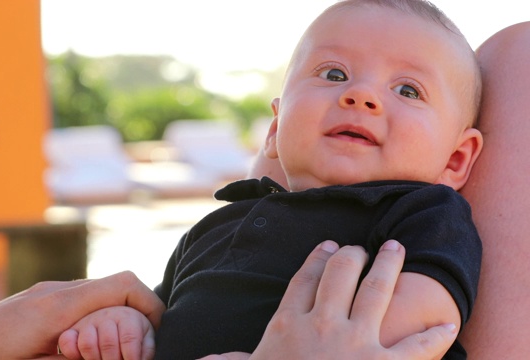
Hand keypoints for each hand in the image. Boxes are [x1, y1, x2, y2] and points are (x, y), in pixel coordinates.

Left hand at [0, 271, 164, 359]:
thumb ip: (76, 354)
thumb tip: (109, 349)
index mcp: (63, 305)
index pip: (125, 284)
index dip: (152, 302)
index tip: (162, 327)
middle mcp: (58, 291)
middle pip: (116, 288)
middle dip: (136, 312)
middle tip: (142, 343)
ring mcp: (46, 294)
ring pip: (98, 295)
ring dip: (115, 315)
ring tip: (115, 346)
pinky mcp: (39, 303)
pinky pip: (79, 302)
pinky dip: (94, 317)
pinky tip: (87, 343)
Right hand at [248, 240, 457, 359]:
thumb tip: (201, 359)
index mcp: (288, 326)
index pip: (304, 282)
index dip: (316, 260)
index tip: (327, 246)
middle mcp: (322, 325)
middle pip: (339, 275)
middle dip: (351, 256)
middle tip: (360, 248)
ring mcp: (356, 344)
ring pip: (376, 290)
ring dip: (388, 266)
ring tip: (396, 248)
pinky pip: (417, 347)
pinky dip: (435, 335)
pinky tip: (447, 322)